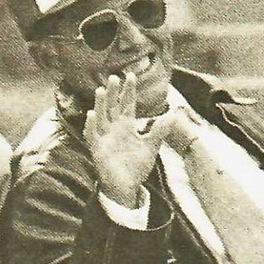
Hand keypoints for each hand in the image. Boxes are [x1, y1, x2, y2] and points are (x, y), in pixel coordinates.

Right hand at [84, 73, 165, 207]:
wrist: (127, 188)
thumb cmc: (136, 167)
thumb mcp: (150, 146)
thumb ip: (159, 131)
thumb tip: (173, 116)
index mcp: (126, 126)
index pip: (126, 104)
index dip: (128, 90)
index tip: (131, 75)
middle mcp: (113, 129)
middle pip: (112, 107)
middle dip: (112, 93)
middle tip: (113, 77)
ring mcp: (104, 138)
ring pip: (100, 117)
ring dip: (99, 104)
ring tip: (100, 90)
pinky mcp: (97, 150)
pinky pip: (91, 136)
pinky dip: (90, 125)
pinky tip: (91, 114)